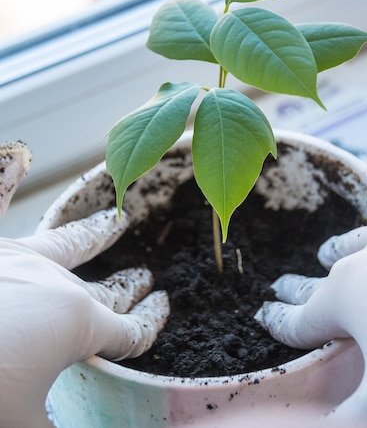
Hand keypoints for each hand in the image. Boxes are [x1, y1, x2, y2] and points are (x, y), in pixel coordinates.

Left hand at [0, 142, 168, 427]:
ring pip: (69, 243)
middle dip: (128, 287)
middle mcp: (56, 286)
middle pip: (105, 291)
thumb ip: (61, 426)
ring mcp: (19, 260)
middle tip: (144, 279)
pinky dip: (5, 175)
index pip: (130, 331)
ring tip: (114, 221)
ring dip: (94, 234)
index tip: (162, 310)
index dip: (150, 324)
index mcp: (76, 326)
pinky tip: (17, 155)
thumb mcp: (24, 422)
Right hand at [255, 219, 366, 425]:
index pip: (299, 317)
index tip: (263, 315)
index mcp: (343, 298)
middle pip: (322, 276)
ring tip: (329, 251)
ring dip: (339, 250)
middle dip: (298, 285)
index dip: (278, 321)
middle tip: (280, 283)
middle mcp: (362, 262)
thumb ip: (348, 421)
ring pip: (357, 245)